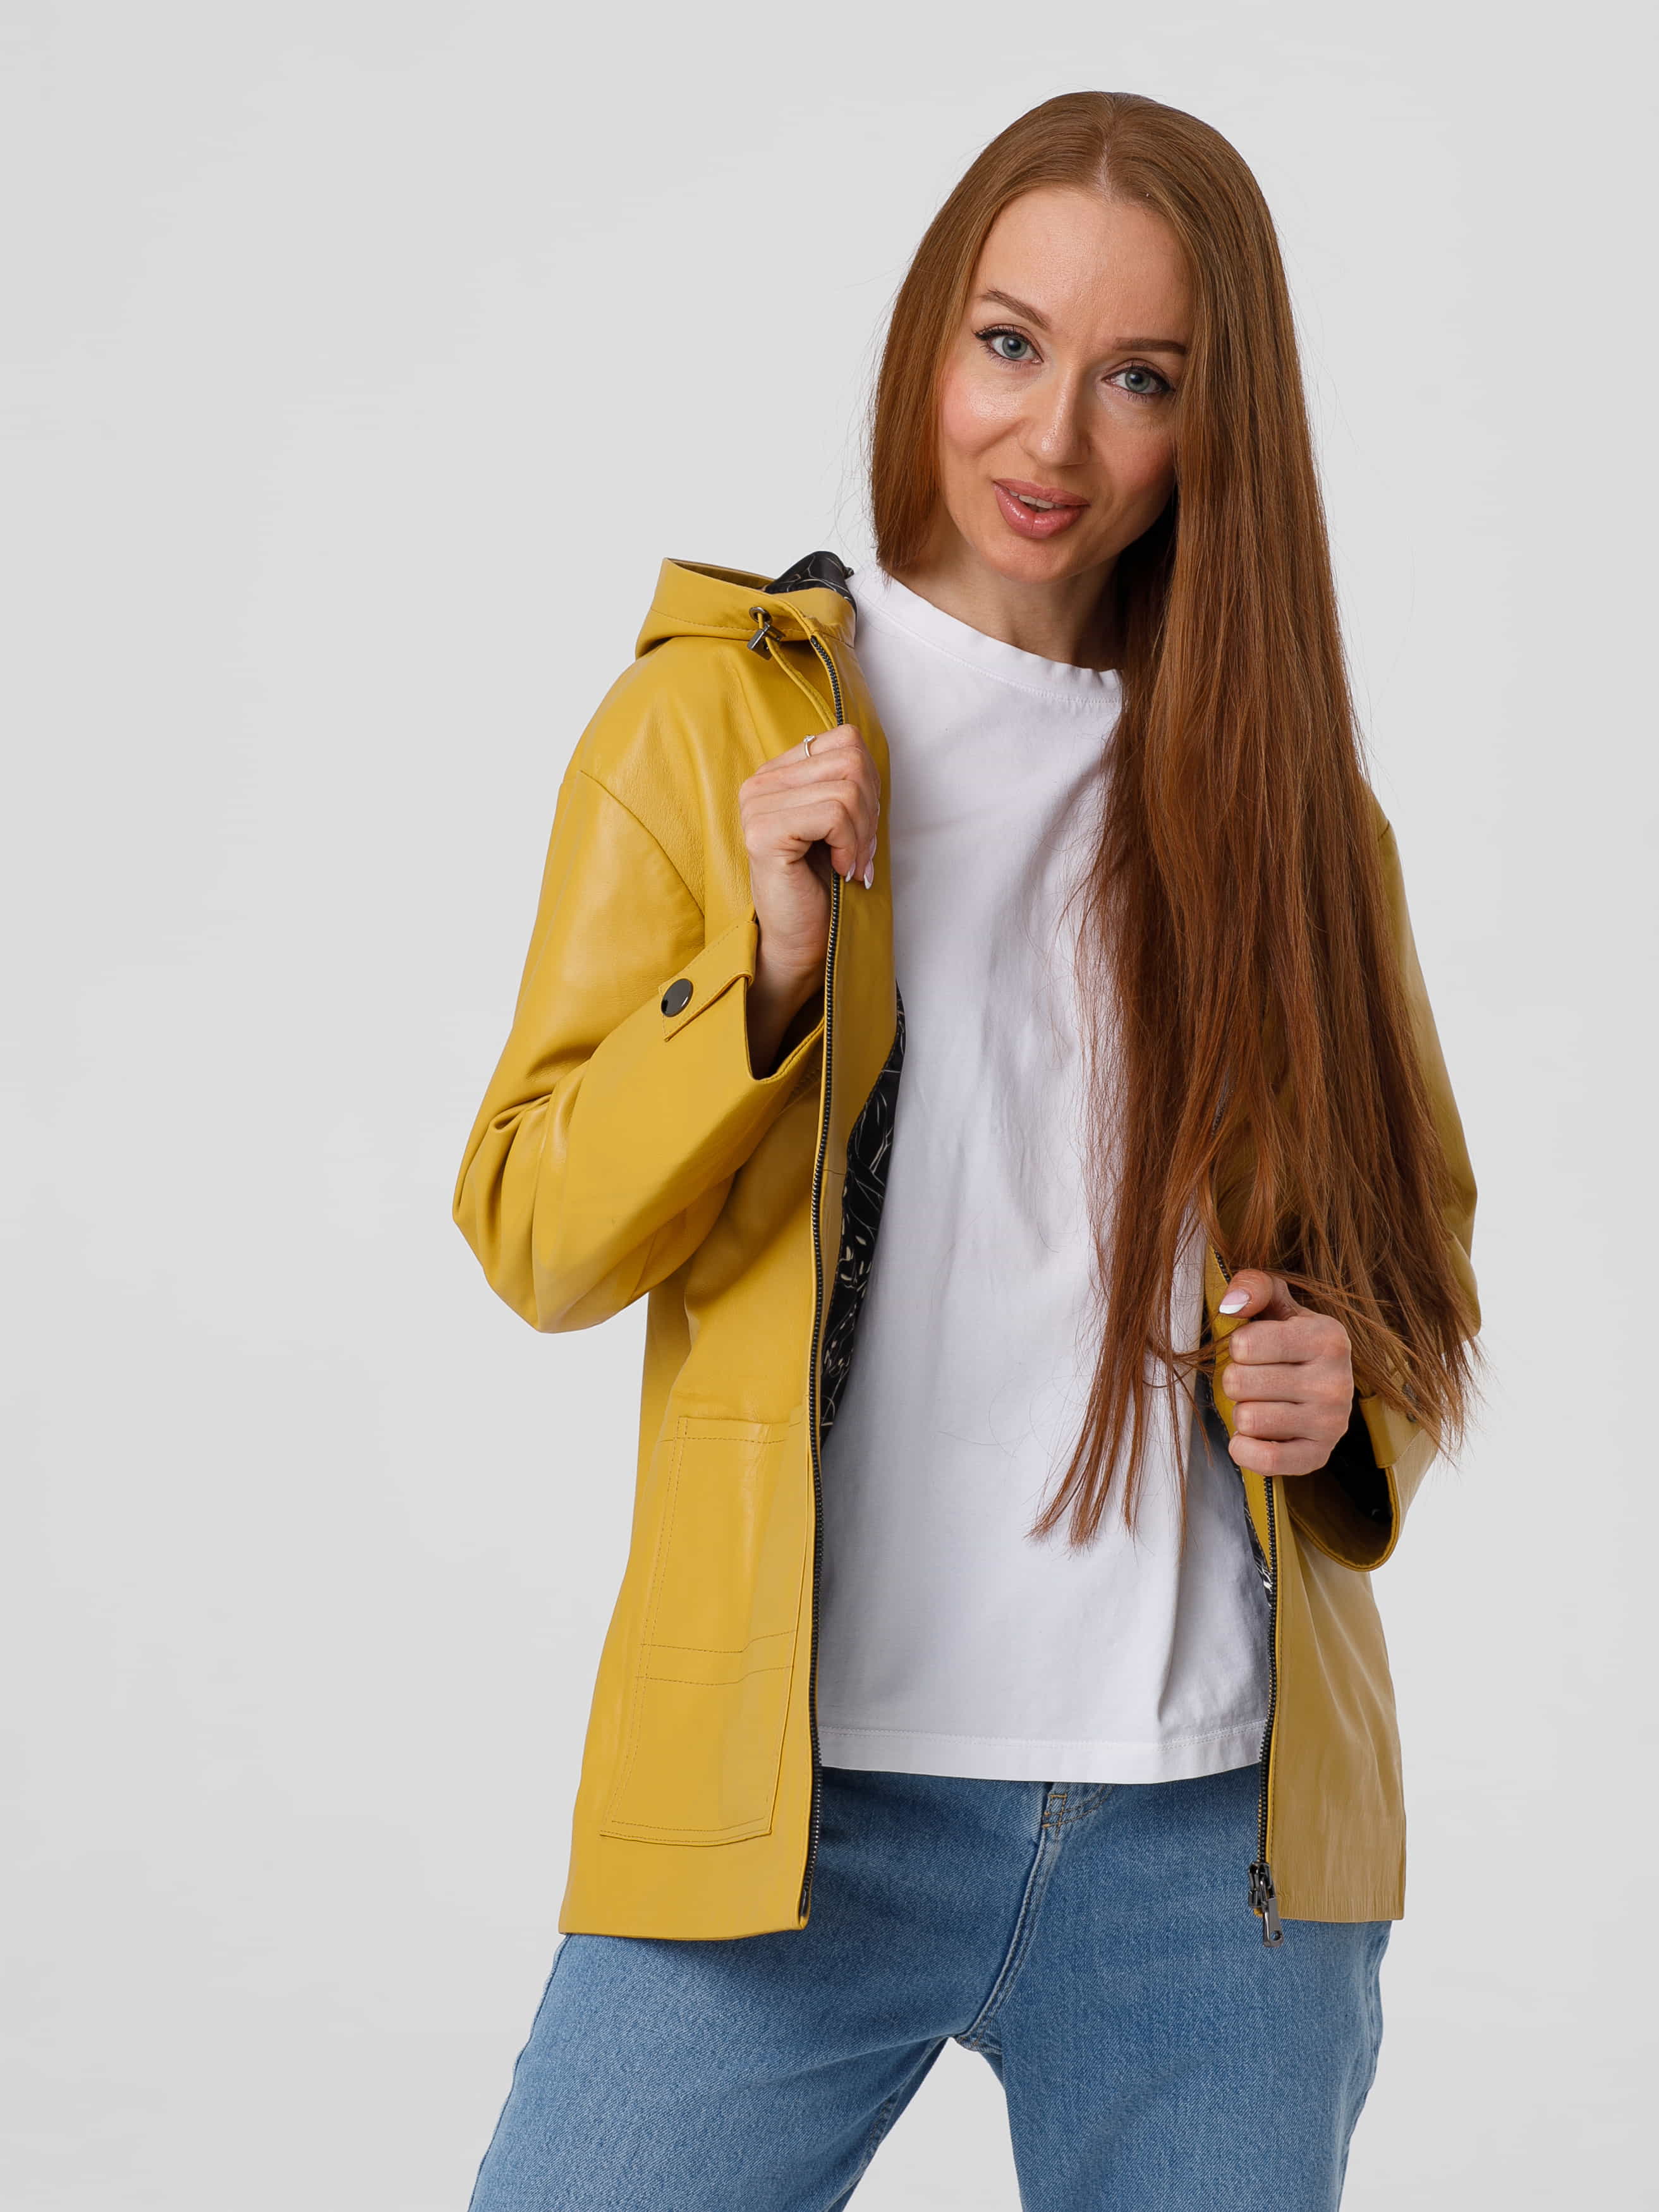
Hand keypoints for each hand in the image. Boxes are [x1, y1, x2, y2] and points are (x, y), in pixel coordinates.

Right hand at [738, 725, 879, 1070]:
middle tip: (861, 850)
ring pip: (846, 788)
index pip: (845, 740)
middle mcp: (759, 782)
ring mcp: (757, 805)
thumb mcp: (842, 822)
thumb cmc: (823, 884)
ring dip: (863, 833)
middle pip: (850, 759)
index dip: (871, 783)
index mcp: (777, 773)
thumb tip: (869, 755)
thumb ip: (849, 783)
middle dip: (871, 809)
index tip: (864, 828)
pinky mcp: (764, 832)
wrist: (800, 941)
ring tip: (852, 863)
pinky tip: (841, 869)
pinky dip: (851, 845)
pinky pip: (833, 814)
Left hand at [1217, 1271, 1353, 1476]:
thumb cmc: (1288, 1341)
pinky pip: (1264, 1461)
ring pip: (1247, 1420)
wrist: (1321, 1388)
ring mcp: (1332, 1424)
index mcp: (1328, 1337)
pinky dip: (1245, 1449)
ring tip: (1264, 1402)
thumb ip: (1253, 1286)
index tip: (1256, 1349)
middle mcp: (1337, 1382)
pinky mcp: (1319, 1457)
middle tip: (1257, 1379)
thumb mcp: (1276, 1304)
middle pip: (1239, 1383)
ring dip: (1242, 1412)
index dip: (1238, 1347)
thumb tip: (1231, 1304)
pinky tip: (1255, 1435)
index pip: (1244, 1345)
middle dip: (1236, 1380)